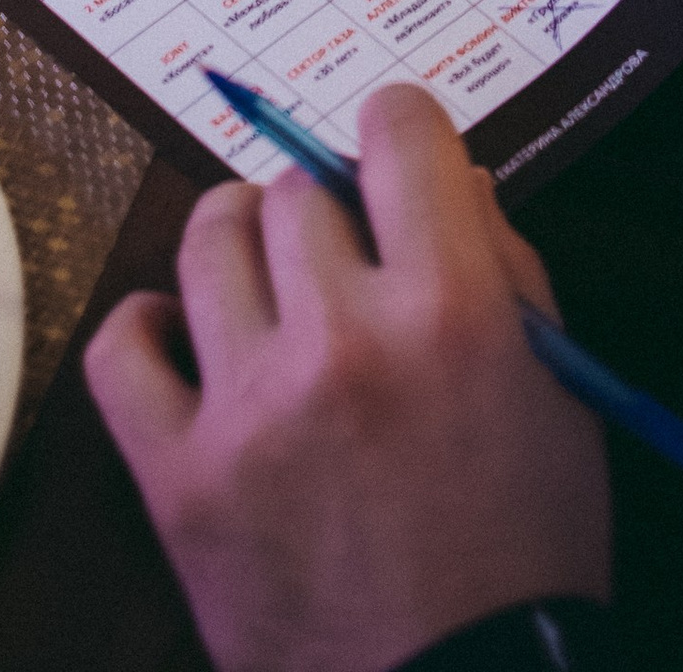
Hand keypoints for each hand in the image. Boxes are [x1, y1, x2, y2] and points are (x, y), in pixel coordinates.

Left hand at [86, 85, 609, 671]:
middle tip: (341, 259)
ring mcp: (252, 405)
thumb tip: (453, 180)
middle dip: (325, 209)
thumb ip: (508, 271)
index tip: (394, 161)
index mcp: (451, 309)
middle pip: (296, 186)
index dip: (398, 133)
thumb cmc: (523, 552)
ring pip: (210, 238)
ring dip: (242, 245)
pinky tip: (186, 340)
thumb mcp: (560, 396)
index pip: (398, 130)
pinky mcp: (182, 476)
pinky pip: (123, 349)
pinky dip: (147, 327)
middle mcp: (345, 337)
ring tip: (265, 284)